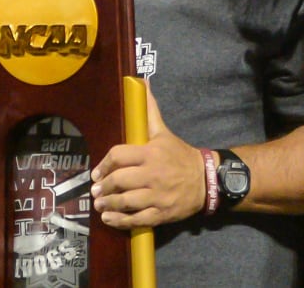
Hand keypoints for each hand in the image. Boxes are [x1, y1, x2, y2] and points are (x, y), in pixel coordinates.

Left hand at [90, 84, 204, 228]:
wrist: (207, 180)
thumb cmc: (180, 155)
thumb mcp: (163, 132)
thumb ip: (149, 111)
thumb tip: (140, 83)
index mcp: (150, 153)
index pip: (119, 156)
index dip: (104, 164)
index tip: (97, 172)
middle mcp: (152, 175)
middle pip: (119, 180)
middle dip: (103, 186)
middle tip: (95, 190)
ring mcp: (157, 196)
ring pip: (126, 201)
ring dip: (108, 204)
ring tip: (99, 204)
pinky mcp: (162, 213)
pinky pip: (137, 219)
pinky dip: (120, 221)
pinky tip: (110, 219)